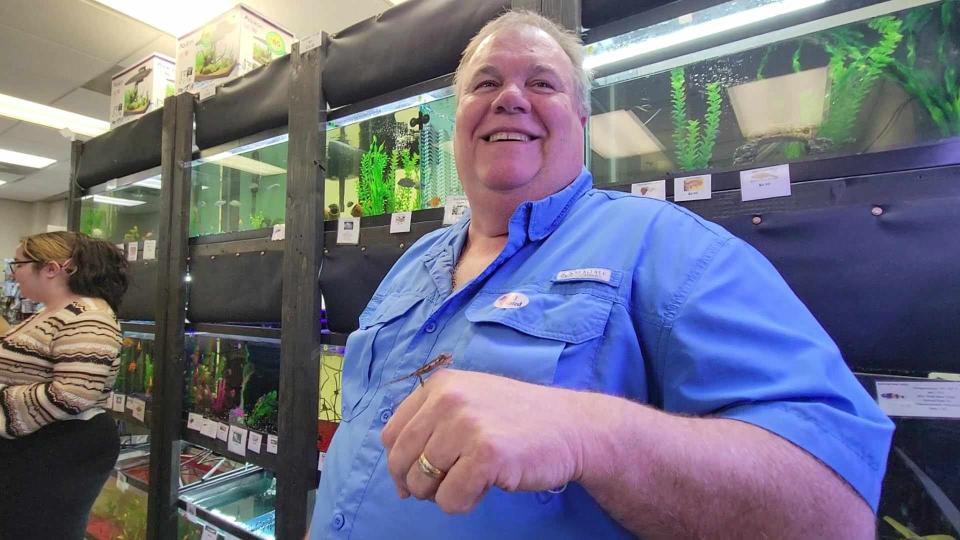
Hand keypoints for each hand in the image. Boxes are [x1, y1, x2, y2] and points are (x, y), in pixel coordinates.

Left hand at [380, 369, 587, 512]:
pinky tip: (488, 485)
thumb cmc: (519, 421)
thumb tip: (399, 478)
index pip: (391, 434)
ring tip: (474, 478)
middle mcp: (448, 399)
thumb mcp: (470, 403)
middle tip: (450, 482)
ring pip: (422, 484)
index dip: (400, 463)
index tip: (419, 475)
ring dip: (444, 493)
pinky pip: (450, 499)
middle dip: (418, 483)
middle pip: (401, 461)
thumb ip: (431, 425)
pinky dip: (465, 502)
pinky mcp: (486, 454)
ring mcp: (466, 425)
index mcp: (440, 385)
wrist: (572, 426)